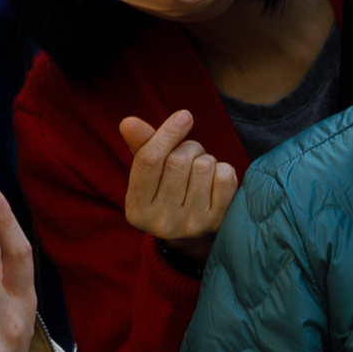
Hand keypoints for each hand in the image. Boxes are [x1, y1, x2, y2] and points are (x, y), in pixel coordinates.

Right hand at [119, 107, 239, 252]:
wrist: (196, 235)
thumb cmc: (169, 191)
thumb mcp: (150, 173)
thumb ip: (141, 146)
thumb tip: (128, 122)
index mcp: (136, 209)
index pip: (149, 161)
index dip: (167, 133)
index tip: (184, 116)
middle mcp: (160, 223)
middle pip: (178, 160)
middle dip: (188, 147)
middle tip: (190, 155)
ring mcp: (190, 226)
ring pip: (203, 166)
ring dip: (205, 158)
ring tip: (199, 171)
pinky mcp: (216, 223)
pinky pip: (225, 177)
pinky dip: (223, 169)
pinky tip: (215, 181)